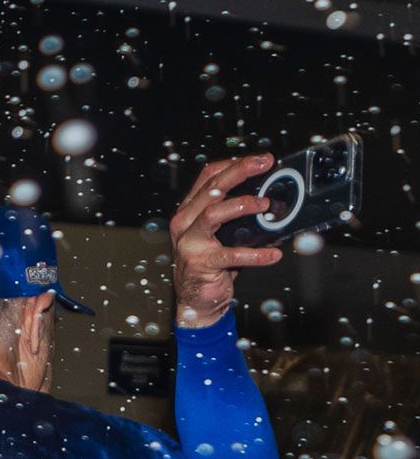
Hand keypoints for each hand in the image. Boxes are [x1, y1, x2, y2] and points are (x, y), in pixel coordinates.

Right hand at [170, 155, 285, 328]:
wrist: (197, 299)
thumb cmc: (212, 263)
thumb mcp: (222, 233)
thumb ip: (237, 216)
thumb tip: (274, 200)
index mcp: (190, 210)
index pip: (208, 177)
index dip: (234, 164)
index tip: (260, 160)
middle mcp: (185, 222)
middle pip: (211, 189)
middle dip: (240, 172)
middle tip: (264, 164)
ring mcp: (190, 242)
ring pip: (213, 213)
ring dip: (242, 205)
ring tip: (266, 205)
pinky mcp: (200, 263)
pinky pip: (231, 255)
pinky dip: (256, 254)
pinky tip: (273, 254)